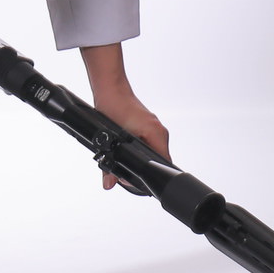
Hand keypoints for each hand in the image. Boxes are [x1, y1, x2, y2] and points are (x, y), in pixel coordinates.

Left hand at [78, 41, 169, 187]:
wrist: (111, 88)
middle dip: (143, 169)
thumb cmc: (113, 107)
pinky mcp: (148, 127)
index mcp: (156, 134)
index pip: (164, 163)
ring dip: (140, 159)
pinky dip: (139, 150)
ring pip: (153, 152)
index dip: (151, 175)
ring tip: (125, 160)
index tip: (137, 180)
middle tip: (126, 173)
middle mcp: (159, 132)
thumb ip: (109, 165)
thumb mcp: (109, 140)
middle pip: (159, 160)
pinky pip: (149, 144)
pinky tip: (127, 150)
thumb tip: (109, 184)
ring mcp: (155, 129)